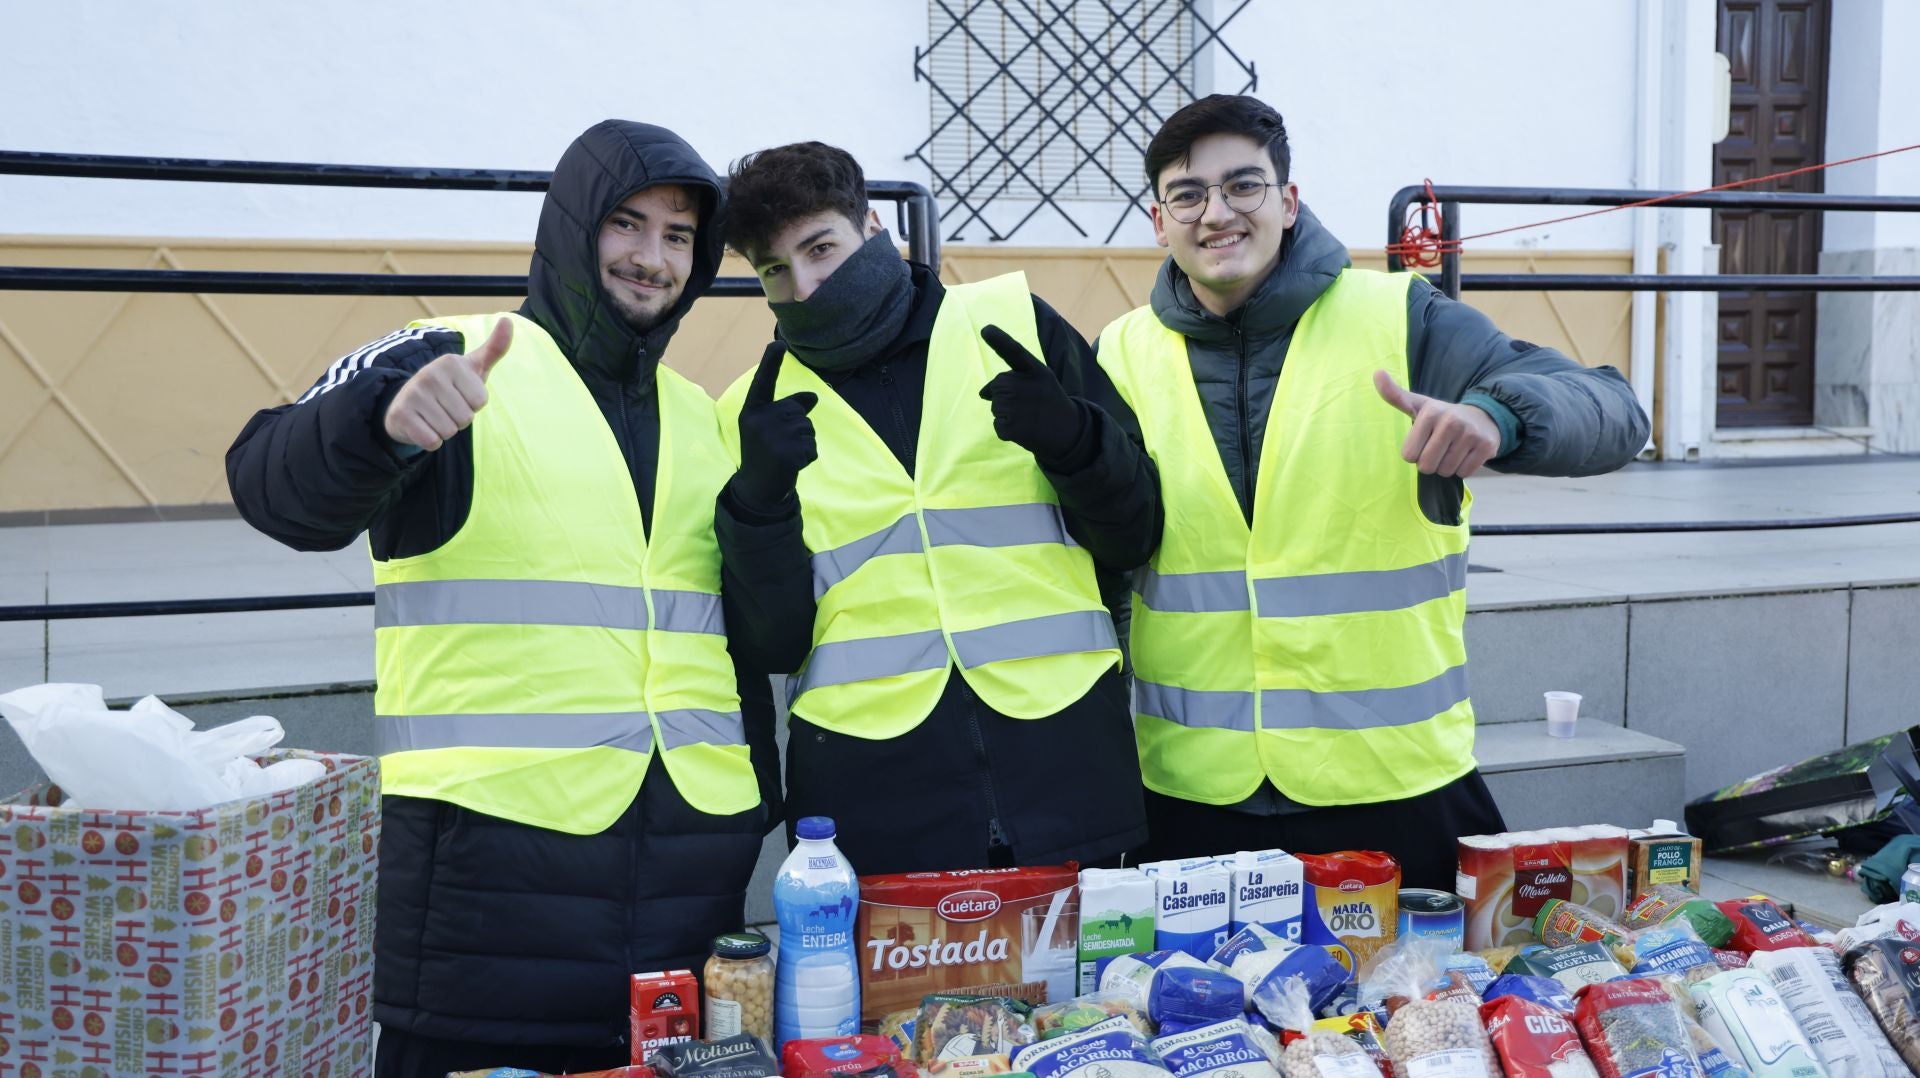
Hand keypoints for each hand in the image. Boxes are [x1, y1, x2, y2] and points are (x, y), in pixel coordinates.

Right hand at [383, 318, 511, 450]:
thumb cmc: (450, 386)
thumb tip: (508, 320)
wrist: (406, 403)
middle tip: (444, 407)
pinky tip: (423, 427)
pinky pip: (432, 441)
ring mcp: (413, 394)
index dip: (472, 405)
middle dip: (459, 420)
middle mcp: (430, 374)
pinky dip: (431, 441)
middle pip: (465, 418)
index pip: (480, 401)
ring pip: (449, 431)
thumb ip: (494, 348)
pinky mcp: (401, 415)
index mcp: (451, 362)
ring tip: (434, 416)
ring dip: (445, 430)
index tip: (459, 395)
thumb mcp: (473, 367)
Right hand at [733, 341, 818, 512]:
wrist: (758, 489)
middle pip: (798, 411)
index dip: (771, 363)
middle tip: (780, 447)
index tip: (778, 343)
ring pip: (808, 429)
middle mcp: (759, 420)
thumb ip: (789, 410)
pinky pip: (812, 447)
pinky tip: (791, 465)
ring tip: (785, 456)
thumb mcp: (770, 428)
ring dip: (804, 444)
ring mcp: (772, 436)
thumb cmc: (765, 453)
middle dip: (799, 428)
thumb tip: (814, 396)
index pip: (764, 383)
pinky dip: (808, 458)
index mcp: (752, 411)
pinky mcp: (787, 453)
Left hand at [977, 324, 1084, 462]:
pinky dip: (1006, 429)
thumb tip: (982, 393)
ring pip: (995, 405)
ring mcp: (1020, 408)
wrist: (1069, 432)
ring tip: (1027, 417)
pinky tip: (1024, 429)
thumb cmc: (1049, 403)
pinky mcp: (1013, 427)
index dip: (1000, 340)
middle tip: (1026, 405)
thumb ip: (1012, 379)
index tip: (985, 329)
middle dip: (1005, 394)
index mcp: (1038, 371)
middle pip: (998, 384)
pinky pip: (997, 425)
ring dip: (1006, 413)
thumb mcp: (1039, 383)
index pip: (1015, 352)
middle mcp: (1029, 386)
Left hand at [1373, 369, 1499, 477]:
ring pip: (1446, 471)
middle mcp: (1451, 421)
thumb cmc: (1441, 416)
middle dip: (1430, 463)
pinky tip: (1466, 453)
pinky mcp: (1486, 446)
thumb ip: (1395, 395)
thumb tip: (1377, 373)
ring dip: (1446, 466)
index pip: (1409, 456)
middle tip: (1438, 448)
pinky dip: (1462, 468)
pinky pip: (1464, 473)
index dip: (1415, 453)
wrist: (1482, 417)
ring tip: (1453, 449)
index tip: (1424, 440)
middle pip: (1426, 466)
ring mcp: (1470, 434)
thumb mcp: (1418, 405)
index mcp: (1430, 412)